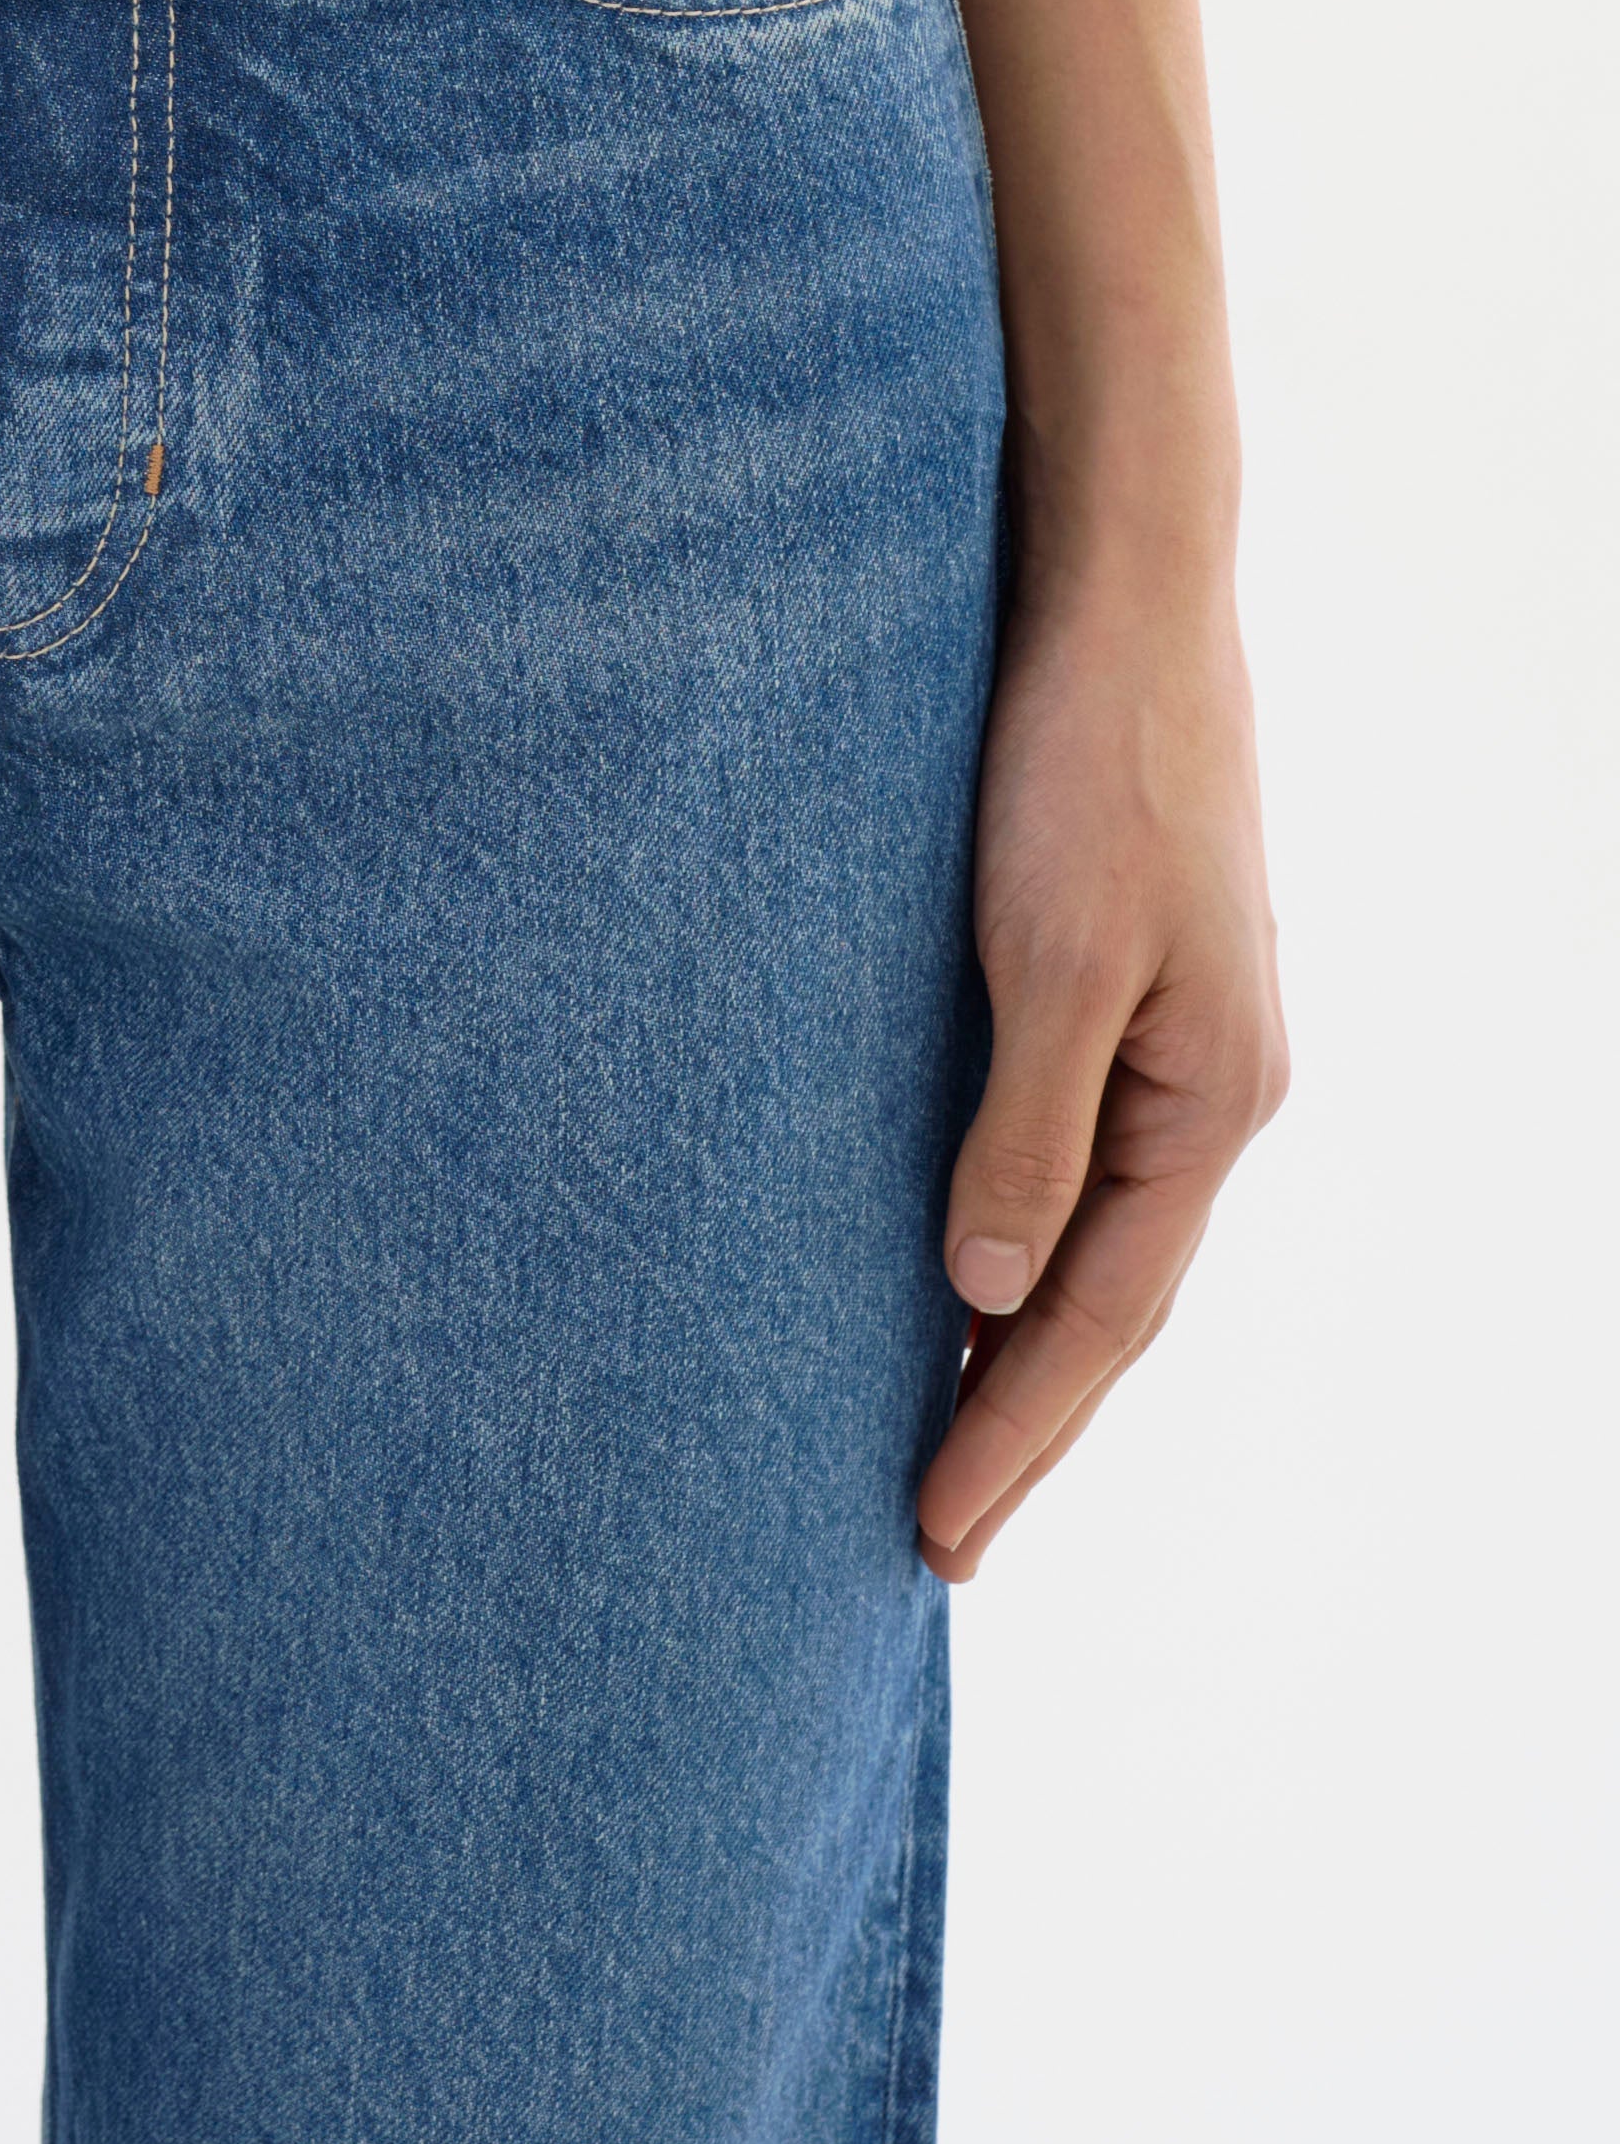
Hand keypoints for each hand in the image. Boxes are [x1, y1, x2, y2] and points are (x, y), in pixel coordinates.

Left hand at [914, 549, 1286, 1579]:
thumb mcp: (1054, 957)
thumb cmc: (1086, 766)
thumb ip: (1027, 1131)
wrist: (1118, 600)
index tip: (934, 1535)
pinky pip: (1066, 1153)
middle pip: (1109, 1299)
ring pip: (1088, 1232)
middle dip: (1018, 1416)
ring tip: (931, 1438)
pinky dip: (1013, 1231)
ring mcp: (1170, 1035)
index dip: (1015, 1428)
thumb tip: (986, 1295)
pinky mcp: (1116, 979)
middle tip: (933, 1543)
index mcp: (1213, 1099)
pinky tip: (953, 1264)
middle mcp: (1209, 1086)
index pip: (1107, 1318)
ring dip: (1015, 1336)